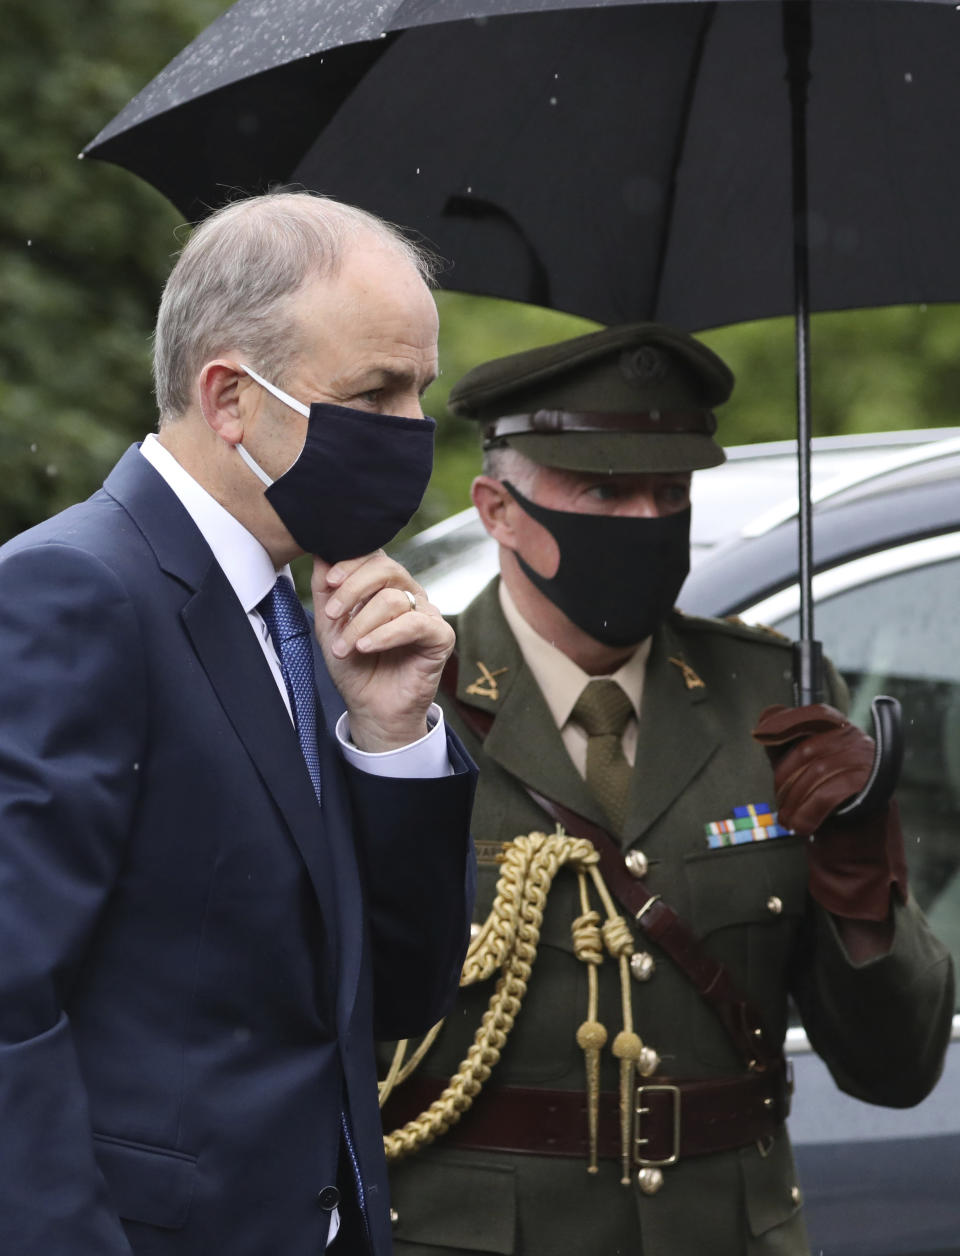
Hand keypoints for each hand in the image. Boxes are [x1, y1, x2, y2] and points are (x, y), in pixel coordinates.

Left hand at [311, 552, 453, 752]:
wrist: (370, 709)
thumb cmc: (354, 667)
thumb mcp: (330, 627)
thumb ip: (325, 591)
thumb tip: (320, 554)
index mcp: (385, 586)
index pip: (373, 556)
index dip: (350, 563)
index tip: (328, 582)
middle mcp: (408, 594)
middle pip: (386, 568)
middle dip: (352, 589)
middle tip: (332, 615)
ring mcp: (427, 613)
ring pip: (393, 599)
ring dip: (361, 623)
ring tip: (345, 648)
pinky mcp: (441, 636)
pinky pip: (414, 623)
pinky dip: (385, 634)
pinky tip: (366, 647)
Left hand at [750, 703, 872, 833]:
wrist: (860, 840)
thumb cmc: (828, 802)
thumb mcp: (803, 771)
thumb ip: (784, 747)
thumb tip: (763, 727)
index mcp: (841, 731)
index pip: (815, 714)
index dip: (786, 721)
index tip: (760, 733)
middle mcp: (857, 740)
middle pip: (808, 749)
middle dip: (785, 779)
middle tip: (780, 802)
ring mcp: (867, 760)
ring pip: (817, 772)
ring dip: (795, 801)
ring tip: (787, 818)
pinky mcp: (872, 786)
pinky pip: (829, 795)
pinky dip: (807, 812)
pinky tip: (801, 824)